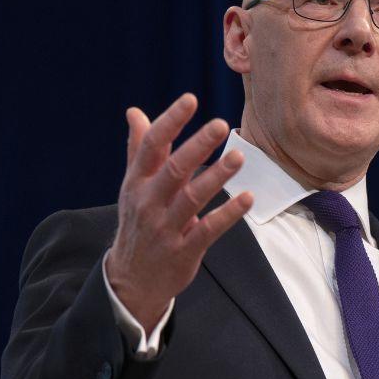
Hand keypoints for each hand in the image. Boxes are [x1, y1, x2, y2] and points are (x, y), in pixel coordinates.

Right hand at [105, 93, 252, 333]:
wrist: (131, 280)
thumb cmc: (138, 222)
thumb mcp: (133, 186)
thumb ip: (139, 148)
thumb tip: (135, 112)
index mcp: (136, 182)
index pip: (150, 146)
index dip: (170, 122)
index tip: (190, 99)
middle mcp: (148, 202)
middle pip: (173, 169)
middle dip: (197, 146)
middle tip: (220, 124)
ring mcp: (165, 228)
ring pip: (192, 198)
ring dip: (216, 177)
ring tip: (239, 157)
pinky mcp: (184, 250)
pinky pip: (208, 230)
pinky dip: (228, 214)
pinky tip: (248, 198)